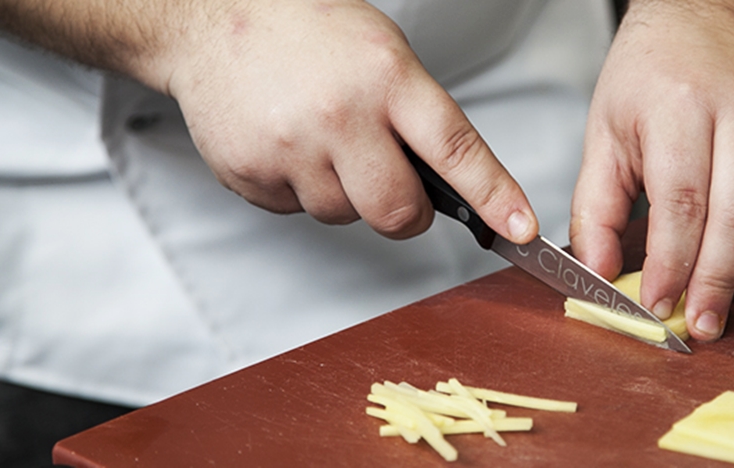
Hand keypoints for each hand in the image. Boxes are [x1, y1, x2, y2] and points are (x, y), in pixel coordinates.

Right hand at [161, 0, 536, 241]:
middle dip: (407, 213)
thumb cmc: (308, 29)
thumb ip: (417, 114)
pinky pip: (295, 211)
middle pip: (397, 212)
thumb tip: (453, 184)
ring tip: (323, 140)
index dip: (494, 196)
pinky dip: (300, 189)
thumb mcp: (383, 52)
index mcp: (386, 77)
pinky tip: (288, 144)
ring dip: (345, 194)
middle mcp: (340, 115)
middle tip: (397, 185)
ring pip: (344, 216)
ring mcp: (290, 148)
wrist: (213, 17)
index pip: (455, 149)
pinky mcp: (250, 172)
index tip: (520, 230)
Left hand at [570, 0, 733, 340]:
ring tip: (715, 294)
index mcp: (680, 105)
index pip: (681, 205)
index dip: (672, 266)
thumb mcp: (604, 132)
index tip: (657, 305)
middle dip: (717, 284)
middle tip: (700, 324)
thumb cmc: (652, 73)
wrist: (713, 16)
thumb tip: (599, 272)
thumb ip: (595, 207)